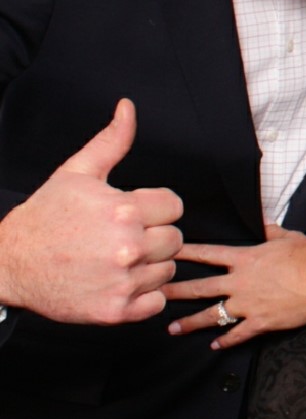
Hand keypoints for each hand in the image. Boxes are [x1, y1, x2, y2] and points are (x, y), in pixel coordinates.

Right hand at [0, 99, 182, 323]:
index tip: (133, 213)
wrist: (9, 264)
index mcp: (124, 211)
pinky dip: (143, 296)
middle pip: (175, 240)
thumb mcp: (77, 173)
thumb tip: (128, 107)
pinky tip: (117, 282)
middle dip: (154, 236)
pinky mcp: (115, 311)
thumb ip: (111, 142)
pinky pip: (156, 302)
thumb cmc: (45, 217)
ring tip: (116, 260)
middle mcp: (127, 247)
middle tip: (122, 238)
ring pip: (167, 270)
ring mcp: (122, 281)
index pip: (175, 207)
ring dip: (149, 266)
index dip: (156, 208)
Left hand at [163, 225, 305, 348]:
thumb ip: (272, 231)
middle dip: (175, 292)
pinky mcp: (258, 322)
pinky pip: (236, 334)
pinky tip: (215, 346)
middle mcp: (240, 283)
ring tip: (172, 329)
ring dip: (190, 322)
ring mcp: (246, 305)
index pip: (209, 254)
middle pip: (200, 287)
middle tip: (155, 295)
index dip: (187, 252)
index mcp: (246, 259)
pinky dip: (225, 341)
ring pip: (211, 315)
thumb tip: (263, 222)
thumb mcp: (289, 237)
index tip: (168, 252)